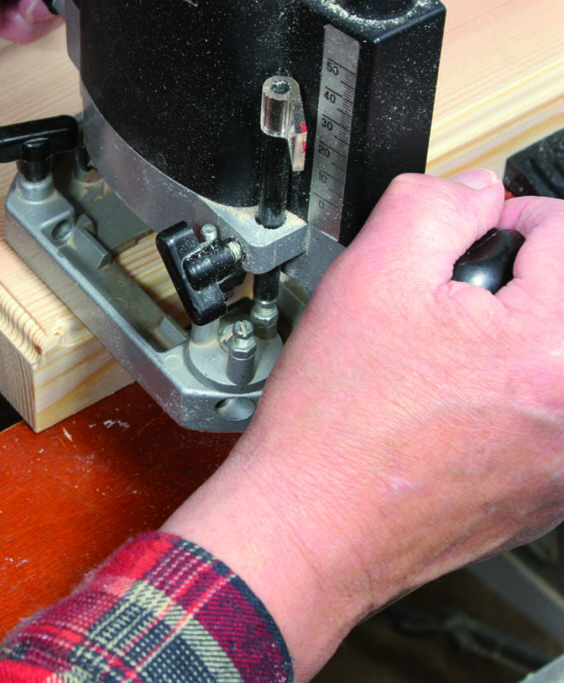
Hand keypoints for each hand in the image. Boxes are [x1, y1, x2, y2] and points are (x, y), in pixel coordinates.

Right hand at [162, 170, 563, 678]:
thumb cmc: (332, 426)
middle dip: (511, 289)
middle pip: (561, 302)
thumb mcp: (367, 277)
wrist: (309, 524)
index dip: (504, 223)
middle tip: (441, 313)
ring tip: (436, 371)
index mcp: (551, 346)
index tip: (463, 249)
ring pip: (549, 360)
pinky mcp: (550, 497)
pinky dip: (506, 401)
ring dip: (508, 346)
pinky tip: (443, 415)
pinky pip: (543, 419)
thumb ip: (433, 206)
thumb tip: (476, 192)